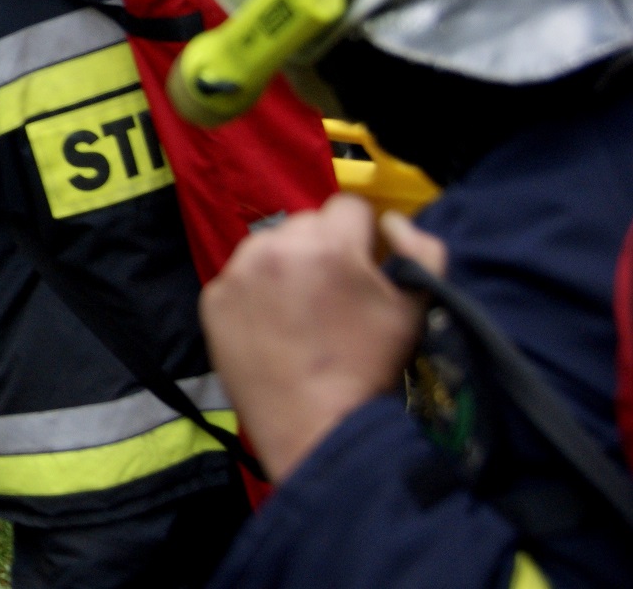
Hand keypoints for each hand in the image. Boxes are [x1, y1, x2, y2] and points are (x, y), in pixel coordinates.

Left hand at [200, 195, 444, 481]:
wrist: (317, 426)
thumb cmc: (372, 367)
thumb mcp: (416, 307)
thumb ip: (420, 249)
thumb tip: (392, 221)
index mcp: (328, 244)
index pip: (348, 205)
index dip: (362, 235)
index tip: (364, 265)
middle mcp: (275, 247)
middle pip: (306, 224)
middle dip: (322, 248)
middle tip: (331, 293)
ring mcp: (237, 273)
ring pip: (268, 246)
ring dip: (285, 265)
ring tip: (300, 310)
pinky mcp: (212, 299)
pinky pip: (239, 277)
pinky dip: (254, 292)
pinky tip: (271, 325)